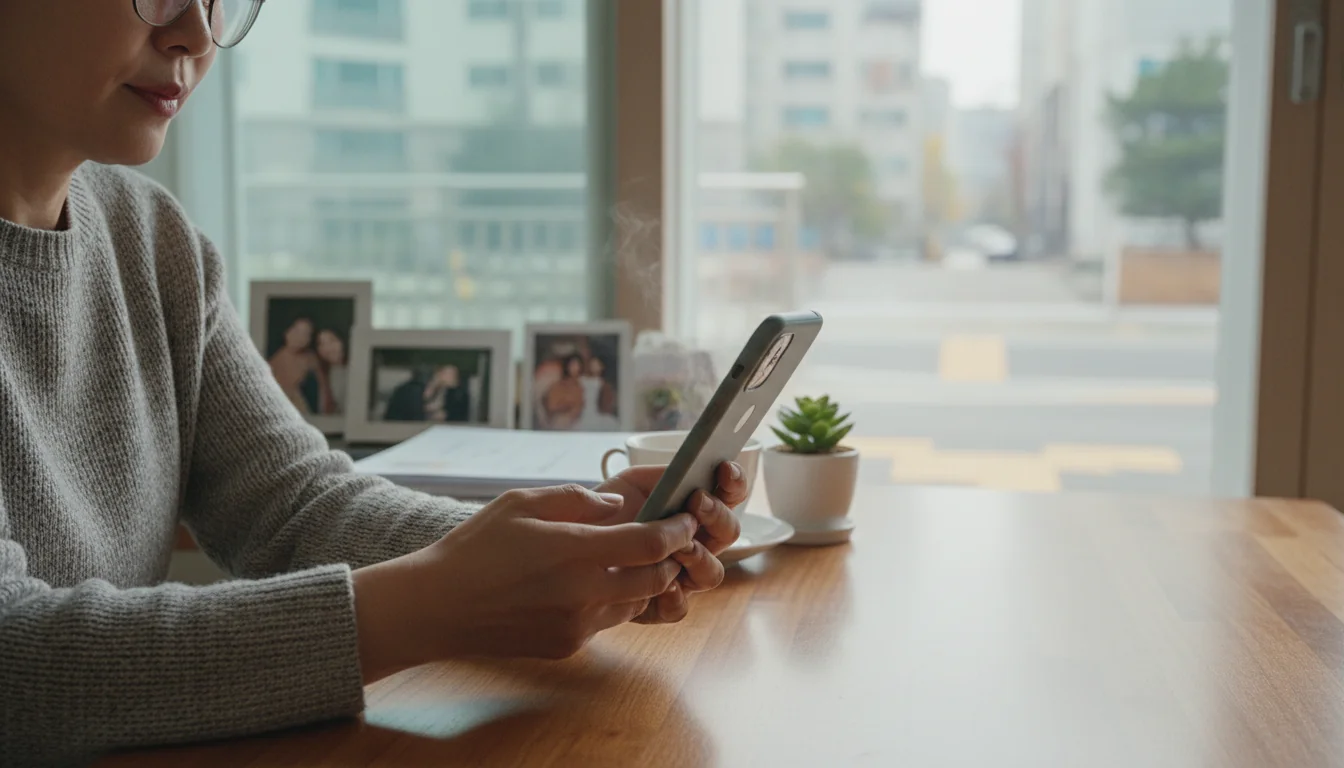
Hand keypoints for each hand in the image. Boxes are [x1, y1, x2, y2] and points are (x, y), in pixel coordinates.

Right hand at [351, 484, 698, 681]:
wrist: (438, 606)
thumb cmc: (476, 547)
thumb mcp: (522, 502)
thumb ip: (576, 499)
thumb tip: (617, 507)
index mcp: (576, 552)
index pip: (651, 544)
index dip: (677, 530)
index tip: (685, 519)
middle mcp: (584, 593)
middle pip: (656, 579)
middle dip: (669, 559)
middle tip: (668, 540)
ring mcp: (577, 624)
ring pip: (635, 603)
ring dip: (642, 582)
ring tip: (629, 560)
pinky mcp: (567, 645)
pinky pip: (606, 621)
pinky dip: (610, 601)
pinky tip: (589, 584)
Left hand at [594, 463, 747, 623]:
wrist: (571, 543)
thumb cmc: (604, 511)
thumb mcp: (629, 482)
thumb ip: (660, 475)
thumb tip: (686, 475)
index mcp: (694, 510)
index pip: (729, 495)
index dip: (734, 482)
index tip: (724, 468)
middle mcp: (695, 542)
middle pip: (729, 532)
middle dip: (717, 515)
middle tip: (696, 502)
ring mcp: (680, 575)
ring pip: (712, 574)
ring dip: (701, 557)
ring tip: (681, 546)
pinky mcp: (657, 605)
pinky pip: (679, 608)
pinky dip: (674, 597)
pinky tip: (663, 587)